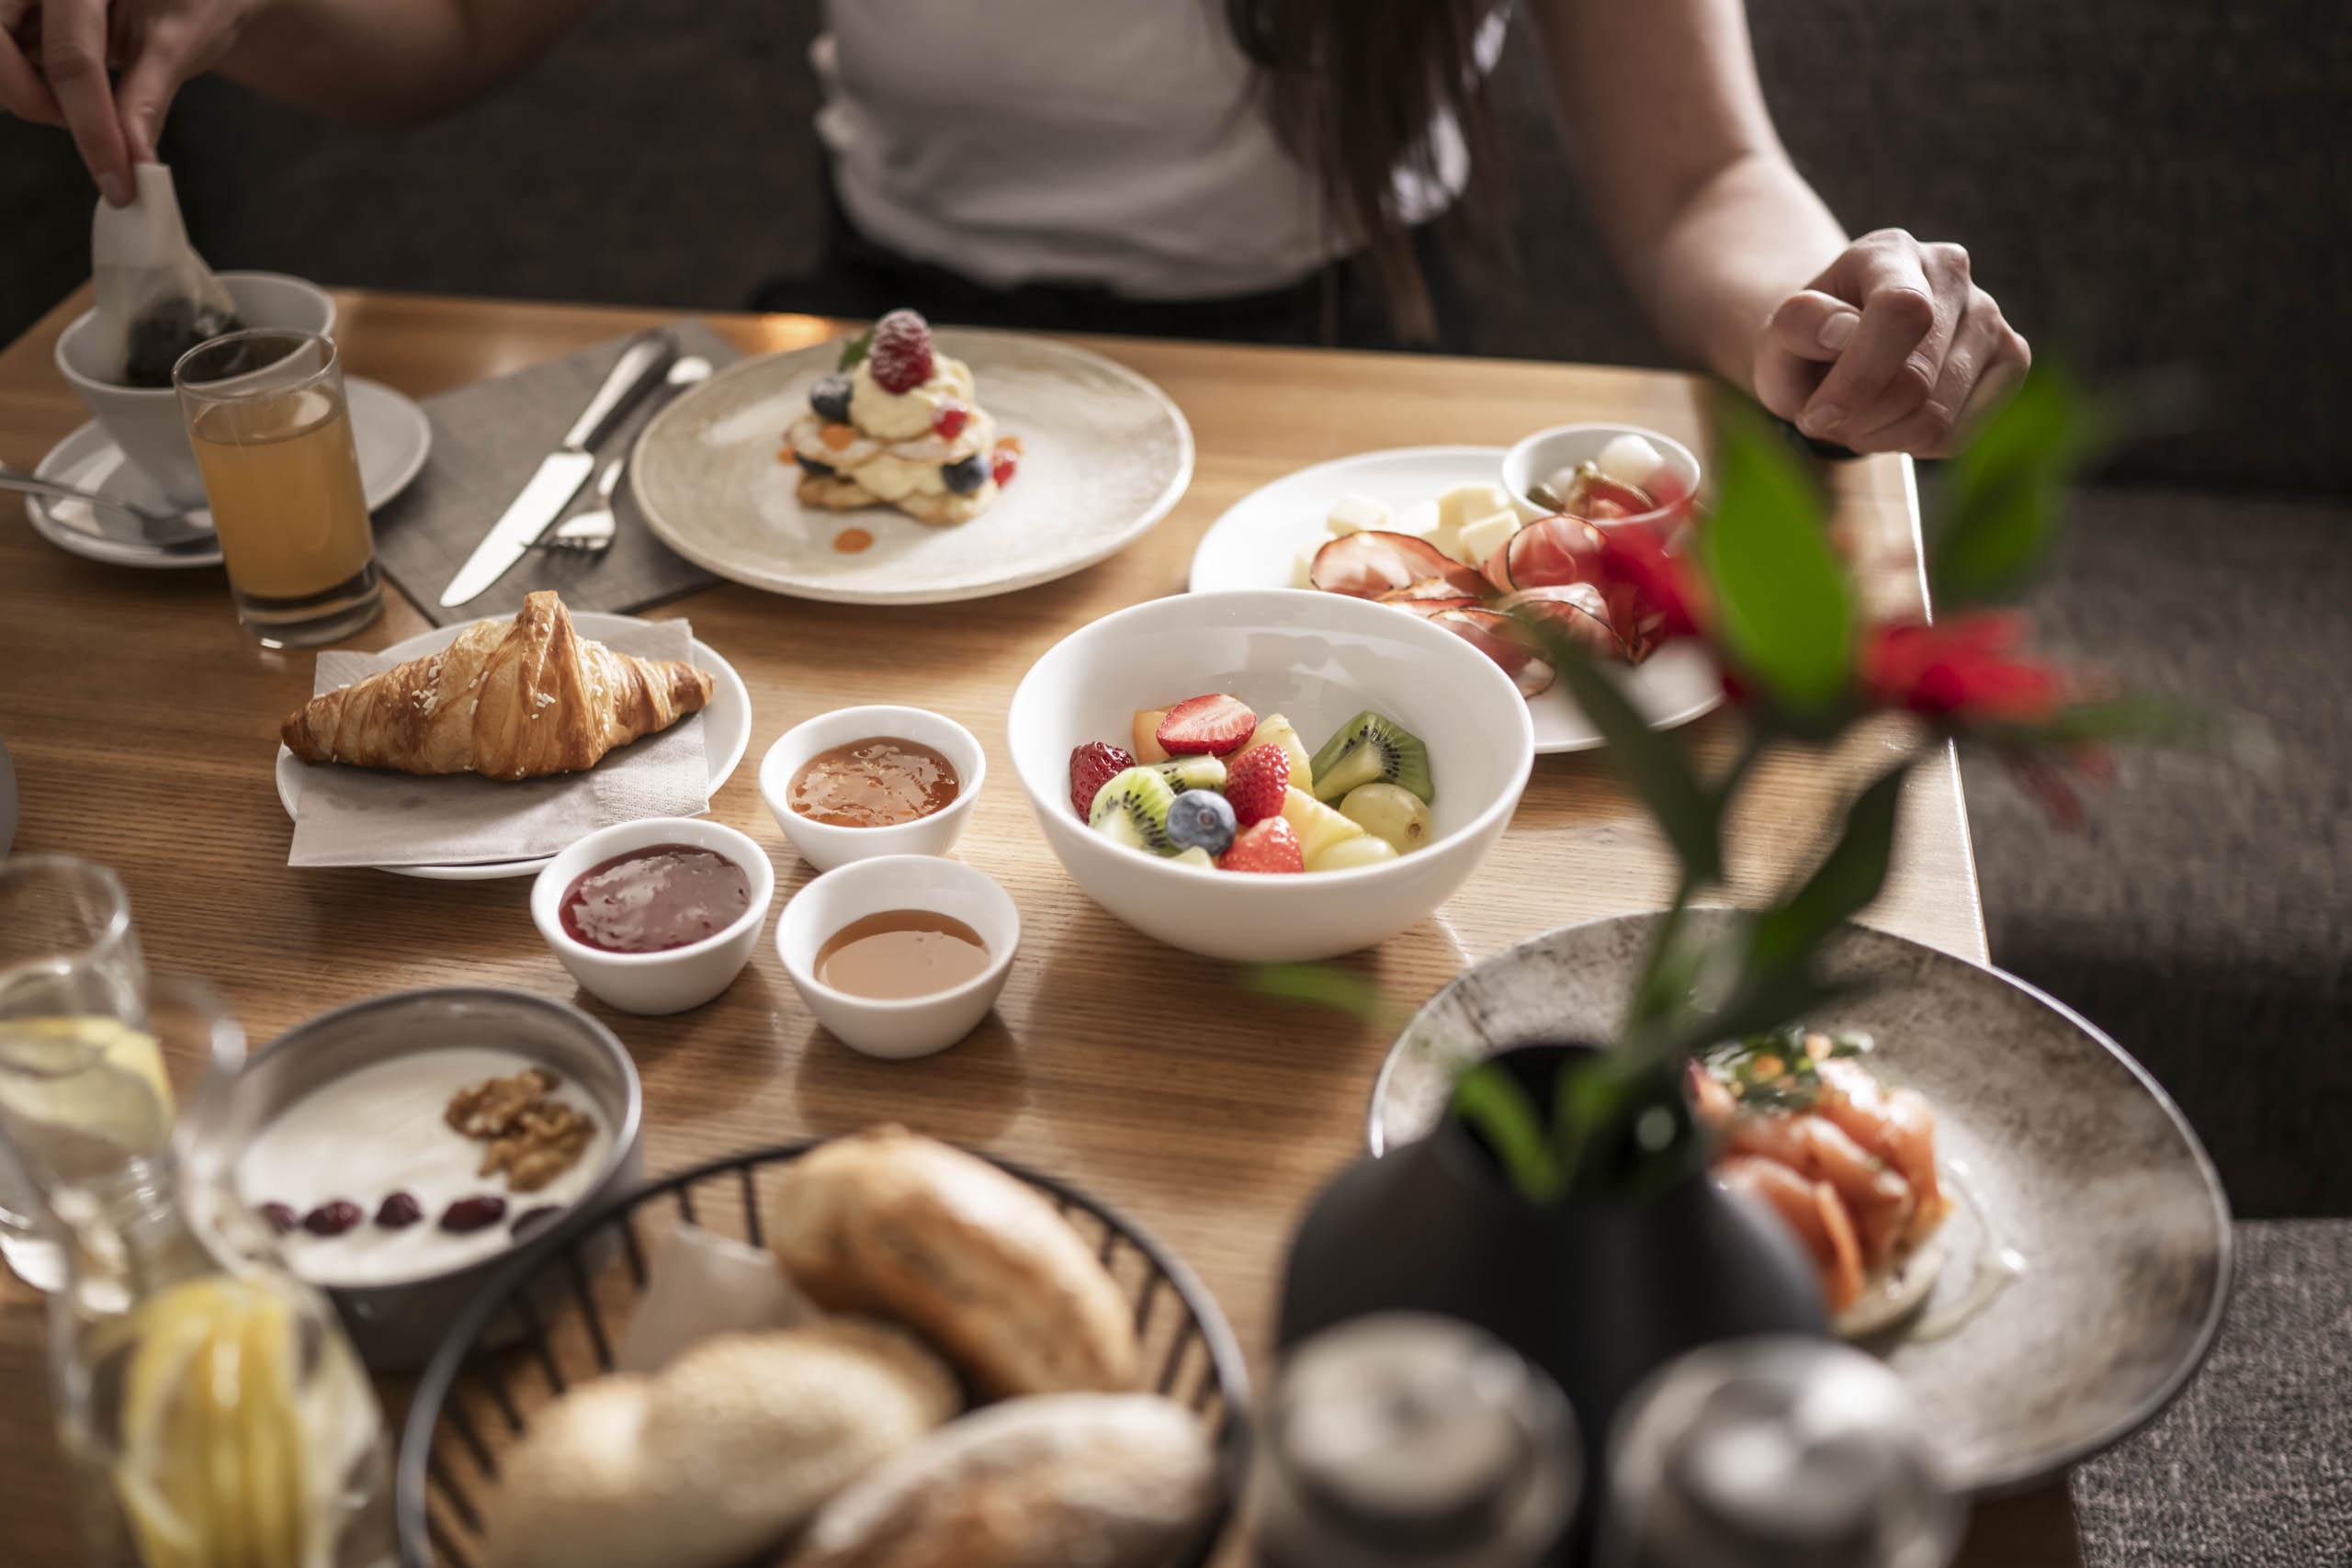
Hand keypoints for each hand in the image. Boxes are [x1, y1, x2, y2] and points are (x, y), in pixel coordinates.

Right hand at [0, 0, 261, 203]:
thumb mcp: (181, 40)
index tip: (118, 184)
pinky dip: (23, 83)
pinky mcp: (18, 12)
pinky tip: (60, 92)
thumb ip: (148, 96)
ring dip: (23, 91)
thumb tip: (135, 161)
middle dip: (27, 97)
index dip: (92, 127)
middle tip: (73, 122)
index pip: (72, 57)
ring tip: (74, 103)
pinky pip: (5, 54)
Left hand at [1754, 229, 2029, 457]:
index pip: (1902, 312)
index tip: (1816, 414)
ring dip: (1881, 436)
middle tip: (1825, 419)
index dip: (1859, 378)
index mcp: (1890, 250)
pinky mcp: (2011, 360)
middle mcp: (1953, 271)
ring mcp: (1991, 315)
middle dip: (1859, 418)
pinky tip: (1892, 422)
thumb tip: (1843, 329)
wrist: (1839, 350)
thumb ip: (1797, 324)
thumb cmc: (1808, 342)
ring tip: (1855, 419)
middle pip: (1918, 379)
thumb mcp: (1780, 333)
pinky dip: (1913, 445)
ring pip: (1939, 416)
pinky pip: (1961, 434)